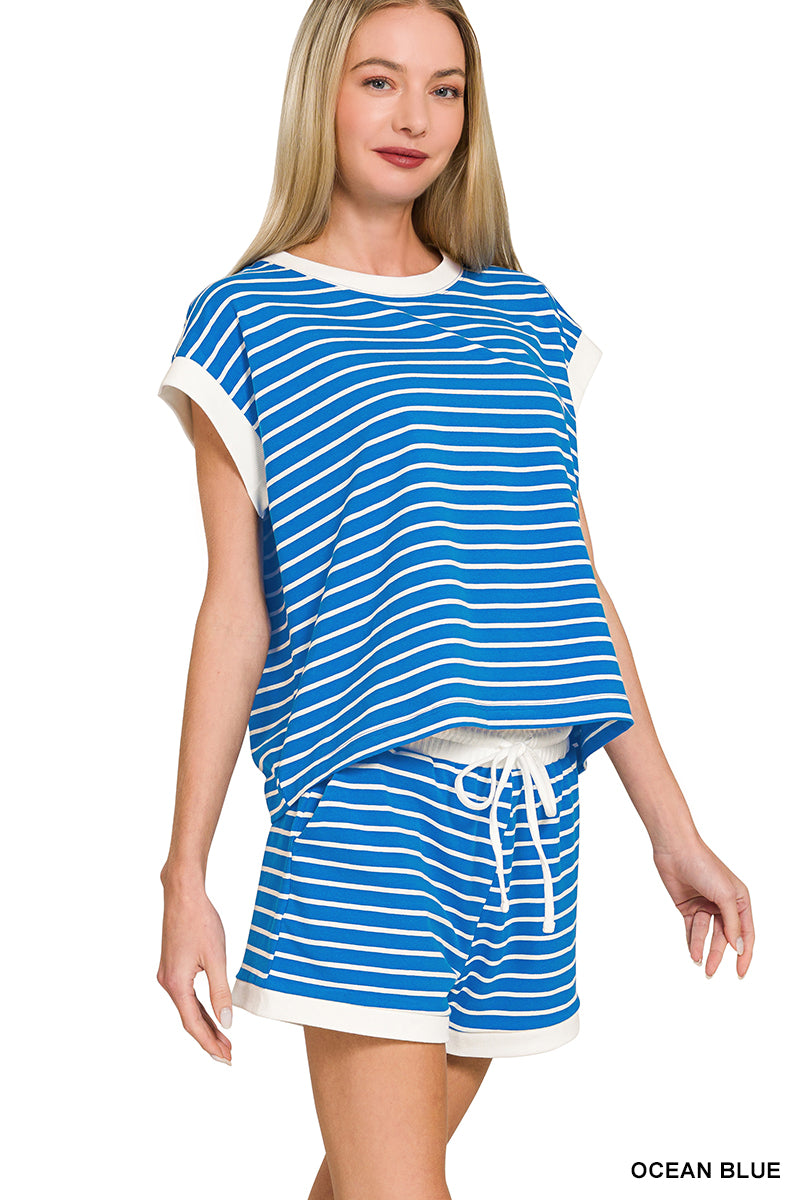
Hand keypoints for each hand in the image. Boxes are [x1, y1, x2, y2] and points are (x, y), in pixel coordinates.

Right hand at [157, 876, 233, 1062]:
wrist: (183, 894)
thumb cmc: (200, 921)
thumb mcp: (216, 958)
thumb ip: (220, 992)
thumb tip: (226, 1022)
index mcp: (176, 984)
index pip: (193, 1024)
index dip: (210, 1043)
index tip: (226, 1058)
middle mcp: (167, 983)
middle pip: (189, 1020)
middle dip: (209, 1038)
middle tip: (229, 1055)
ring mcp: (168, 975)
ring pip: (188, 1008)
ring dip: (206, 1024)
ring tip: (224, 1039)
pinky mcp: (172, 966)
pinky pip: (187, 995)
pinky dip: (200, 1008)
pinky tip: (212, 1013)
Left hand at [651, 836, 753, 978]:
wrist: (675, 850)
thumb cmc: (705, 866)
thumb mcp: (725, 896)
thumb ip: (732, 923)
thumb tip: (739, 947)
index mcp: (740, 901)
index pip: (746, 933)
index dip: (744, 954)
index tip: (740, 973)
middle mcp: (724, 905)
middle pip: (724, 937)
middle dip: (718, 954)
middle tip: (711, 971)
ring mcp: (705, 906)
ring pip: (706, 934)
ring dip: (701, 946)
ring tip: (697, 959)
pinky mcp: (688, 906)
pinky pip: (691, 929)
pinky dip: (691, 940)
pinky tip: (691, 951)